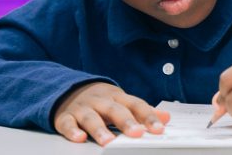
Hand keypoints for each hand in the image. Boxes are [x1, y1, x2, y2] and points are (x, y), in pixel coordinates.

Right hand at [53, 82, 169, 145]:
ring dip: (99, 129)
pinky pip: (67, 123)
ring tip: (108, 142)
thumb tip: (166, 118)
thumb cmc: (101, 101)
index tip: (159, 129)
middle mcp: (100, 101)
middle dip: (126, 121)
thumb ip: (143, 111)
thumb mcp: (122, 102)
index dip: (148, 116)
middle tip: (137, 133)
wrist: (68, 90)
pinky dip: (72, 130)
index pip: (136, 105)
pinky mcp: (65, 116)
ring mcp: (82, 108)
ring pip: (91, 117)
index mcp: (117, 97)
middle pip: (114, 109)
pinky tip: (79, 138)